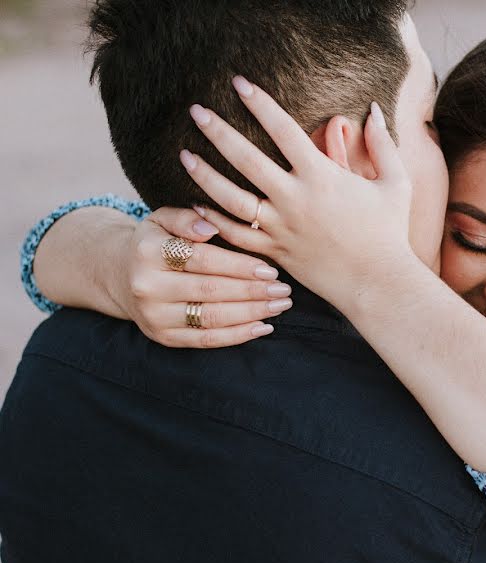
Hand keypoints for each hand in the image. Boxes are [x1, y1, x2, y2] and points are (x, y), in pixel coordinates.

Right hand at [110, 206, 293, 347]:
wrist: (120, 275)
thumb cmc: (155, 242)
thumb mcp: (163, 219)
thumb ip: (187, 218)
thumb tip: (210, 227)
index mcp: (148, 251)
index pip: (203, 260)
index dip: (239, 266)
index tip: (270, 269)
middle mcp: (147, 287)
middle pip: (211, 291)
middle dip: (253, 291)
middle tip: (284, 290)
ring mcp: (154, 316)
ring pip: (212, 318)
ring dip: (252, 313)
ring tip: (279, 305)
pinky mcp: (163, 337)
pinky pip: (206, 340)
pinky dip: (238, 336)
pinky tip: (263, 326)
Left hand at [178, 76, 414, 310]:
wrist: (378, 284)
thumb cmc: (390, 233)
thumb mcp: (396, 184)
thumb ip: (383, 145)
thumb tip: (375, 110)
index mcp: (323, 177)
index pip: (283, 130)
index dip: (260, 103)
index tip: (239, 84)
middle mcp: (296, 200)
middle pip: (246, 159)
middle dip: (218, 132)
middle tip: (196, 111)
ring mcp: (282, 228)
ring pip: (231, 199)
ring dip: (205, 175)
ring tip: (185, 155)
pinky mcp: (276, 253)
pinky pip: (237, 235)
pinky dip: (214, 221)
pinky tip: (197, 205)